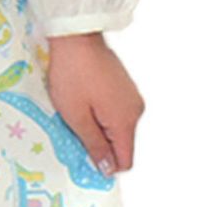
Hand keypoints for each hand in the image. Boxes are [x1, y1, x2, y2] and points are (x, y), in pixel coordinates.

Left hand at [44, 32, 144, 176]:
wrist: (75, 37)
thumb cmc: (72, 74)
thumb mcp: (76, 116)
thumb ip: (93, 145)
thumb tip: (107, 169)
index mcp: (125, 121)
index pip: (125, 161)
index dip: (105, 165)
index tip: (83, 158)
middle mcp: (135, 110)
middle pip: (120, 143)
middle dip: (98, 142)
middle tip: (71, 129)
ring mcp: (131, 95)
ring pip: (116, 126)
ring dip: (96, 125)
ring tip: (74, 109)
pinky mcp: (123, 85)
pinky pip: (114, 109)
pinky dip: (99, 111)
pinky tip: (81, 97)